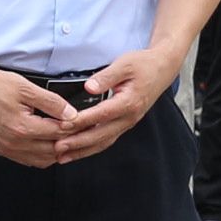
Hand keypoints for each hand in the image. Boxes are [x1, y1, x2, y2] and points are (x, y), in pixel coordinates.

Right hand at [0, 64, 79, 169]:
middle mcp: (14, 143)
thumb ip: (50, 102)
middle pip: (53, 151)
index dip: (75, 127)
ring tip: (66, 137)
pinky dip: (41, 155)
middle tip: (80, 131)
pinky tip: (47, 144)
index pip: (58, 133)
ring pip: (42, 160)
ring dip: (56, 151)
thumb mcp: (25, 87)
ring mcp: (7, 148)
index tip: (85, 121)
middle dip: (69, 141)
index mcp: (22, 127)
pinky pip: (28, 160)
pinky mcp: (2, 149)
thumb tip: (70, 113)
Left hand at [60, 45, 184, 161]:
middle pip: (101, 135)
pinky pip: (106, 139)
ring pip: (103, 142)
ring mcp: (127, 123)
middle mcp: (129, 117)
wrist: (162, 69)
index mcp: (129, 102)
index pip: (102, 114)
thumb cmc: (143, 65)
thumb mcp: (124, 64)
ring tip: (62, 157)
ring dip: (82, 151)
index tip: (64, 125)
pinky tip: (77, 151)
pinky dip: (90, 147)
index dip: (82, 121)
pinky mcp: (124, 124)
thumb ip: (106, 76)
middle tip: (58, 148)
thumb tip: (89, 87)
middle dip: (78, 143)